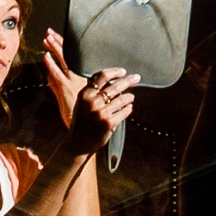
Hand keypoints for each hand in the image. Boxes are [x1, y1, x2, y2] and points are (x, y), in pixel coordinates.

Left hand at [42, 29, 87, 125]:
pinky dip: (52, 65)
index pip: (72, 56)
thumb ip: (56, 85)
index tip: (54, 36)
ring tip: (47, 38)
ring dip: (55, 49)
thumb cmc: (81, 111)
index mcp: (82, 75)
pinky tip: (46, 57)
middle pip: (68, 54)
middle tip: (50, 31)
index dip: (63, 45)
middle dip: (58, 42)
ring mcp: (72, 81)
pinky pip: (57, 74)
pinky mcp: (66, 88)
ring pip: (63, 61)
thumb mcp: (69, 94)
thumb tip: (47, 76)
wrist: (88, 123)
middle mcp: (78, 75)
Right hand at [52, 43, 136, 159]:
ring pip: (122, 99)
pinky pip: (125, 111)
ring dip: (129, 97)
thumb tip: (114, 79)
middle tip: (137, 77)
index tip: (123, 71)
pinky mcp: (109, 123)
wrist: (78, 143)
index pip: (101, 76)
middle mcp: (92, 102)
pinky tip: (128, 108)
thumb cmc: (83, 121)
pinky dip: (128, 108)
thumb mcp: (82, 103)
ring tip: (131, 97)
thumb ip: (93, 92)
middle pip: (115, 86)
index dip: (114, 72)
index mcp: (84, 95)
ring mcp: (101, 113)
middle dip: (128, 80)